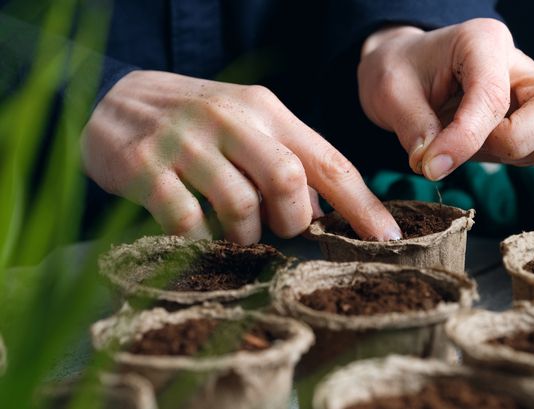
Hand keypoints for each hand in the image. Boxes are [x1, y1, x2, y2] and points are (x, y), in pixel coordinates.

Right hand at [81, 71, 400, 243]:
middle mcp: (232, 119)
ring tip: (235, 232)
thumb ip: (286, 160)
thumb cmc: (196, 122)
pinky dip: (201, 240)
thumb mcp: (248, 126)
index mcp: (266, 110)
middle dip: (293, 221)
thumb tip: (322, 212)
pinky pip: (188, 221)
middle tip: (278, 229)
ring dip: (246, 235)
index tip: (387, 239)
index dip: (361, 204)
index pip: (327, 160)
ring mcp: (187, 141)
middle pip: (290, 181)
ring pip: (241, 206)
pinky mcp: (146, 167)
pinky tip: (198, 234)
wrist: (116, 99)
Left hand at [358, 18, 533, 179]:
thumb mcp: (389, 94)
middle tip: (468, 149)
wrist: (405, 69)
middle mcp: (520, 64)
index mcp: (482, 43)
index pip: (493, 98)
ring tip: (494, 153)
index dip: (464, 140)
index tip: (431, 167)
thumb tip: (435, 165)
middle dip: (514, 144)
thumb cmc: (399, 73)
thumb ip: (413, 129)